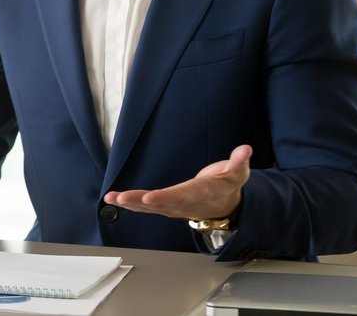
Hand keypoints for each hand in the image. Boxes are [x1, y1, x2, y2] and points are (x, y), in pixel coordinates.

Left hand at [103, 144, 251, 219]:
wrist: (226, 205)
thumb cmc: (228, 185)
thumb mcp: (238, 173)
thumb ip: (239, 162)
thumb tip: (245, 149)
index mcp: (200, 194)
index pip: (181, 196)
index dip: (164, 198)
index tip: (148, 198)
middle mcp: (184, 203)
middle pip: (159, 203)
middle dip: (138, 201)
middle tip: (120, 198)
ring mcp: (174, 207)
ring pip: (149, 207)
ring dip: (128, 203)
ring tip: (111, 198)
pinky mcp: (166, 205)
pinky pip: (146, 206)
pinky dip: (130, 203)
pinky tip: (114, 199)